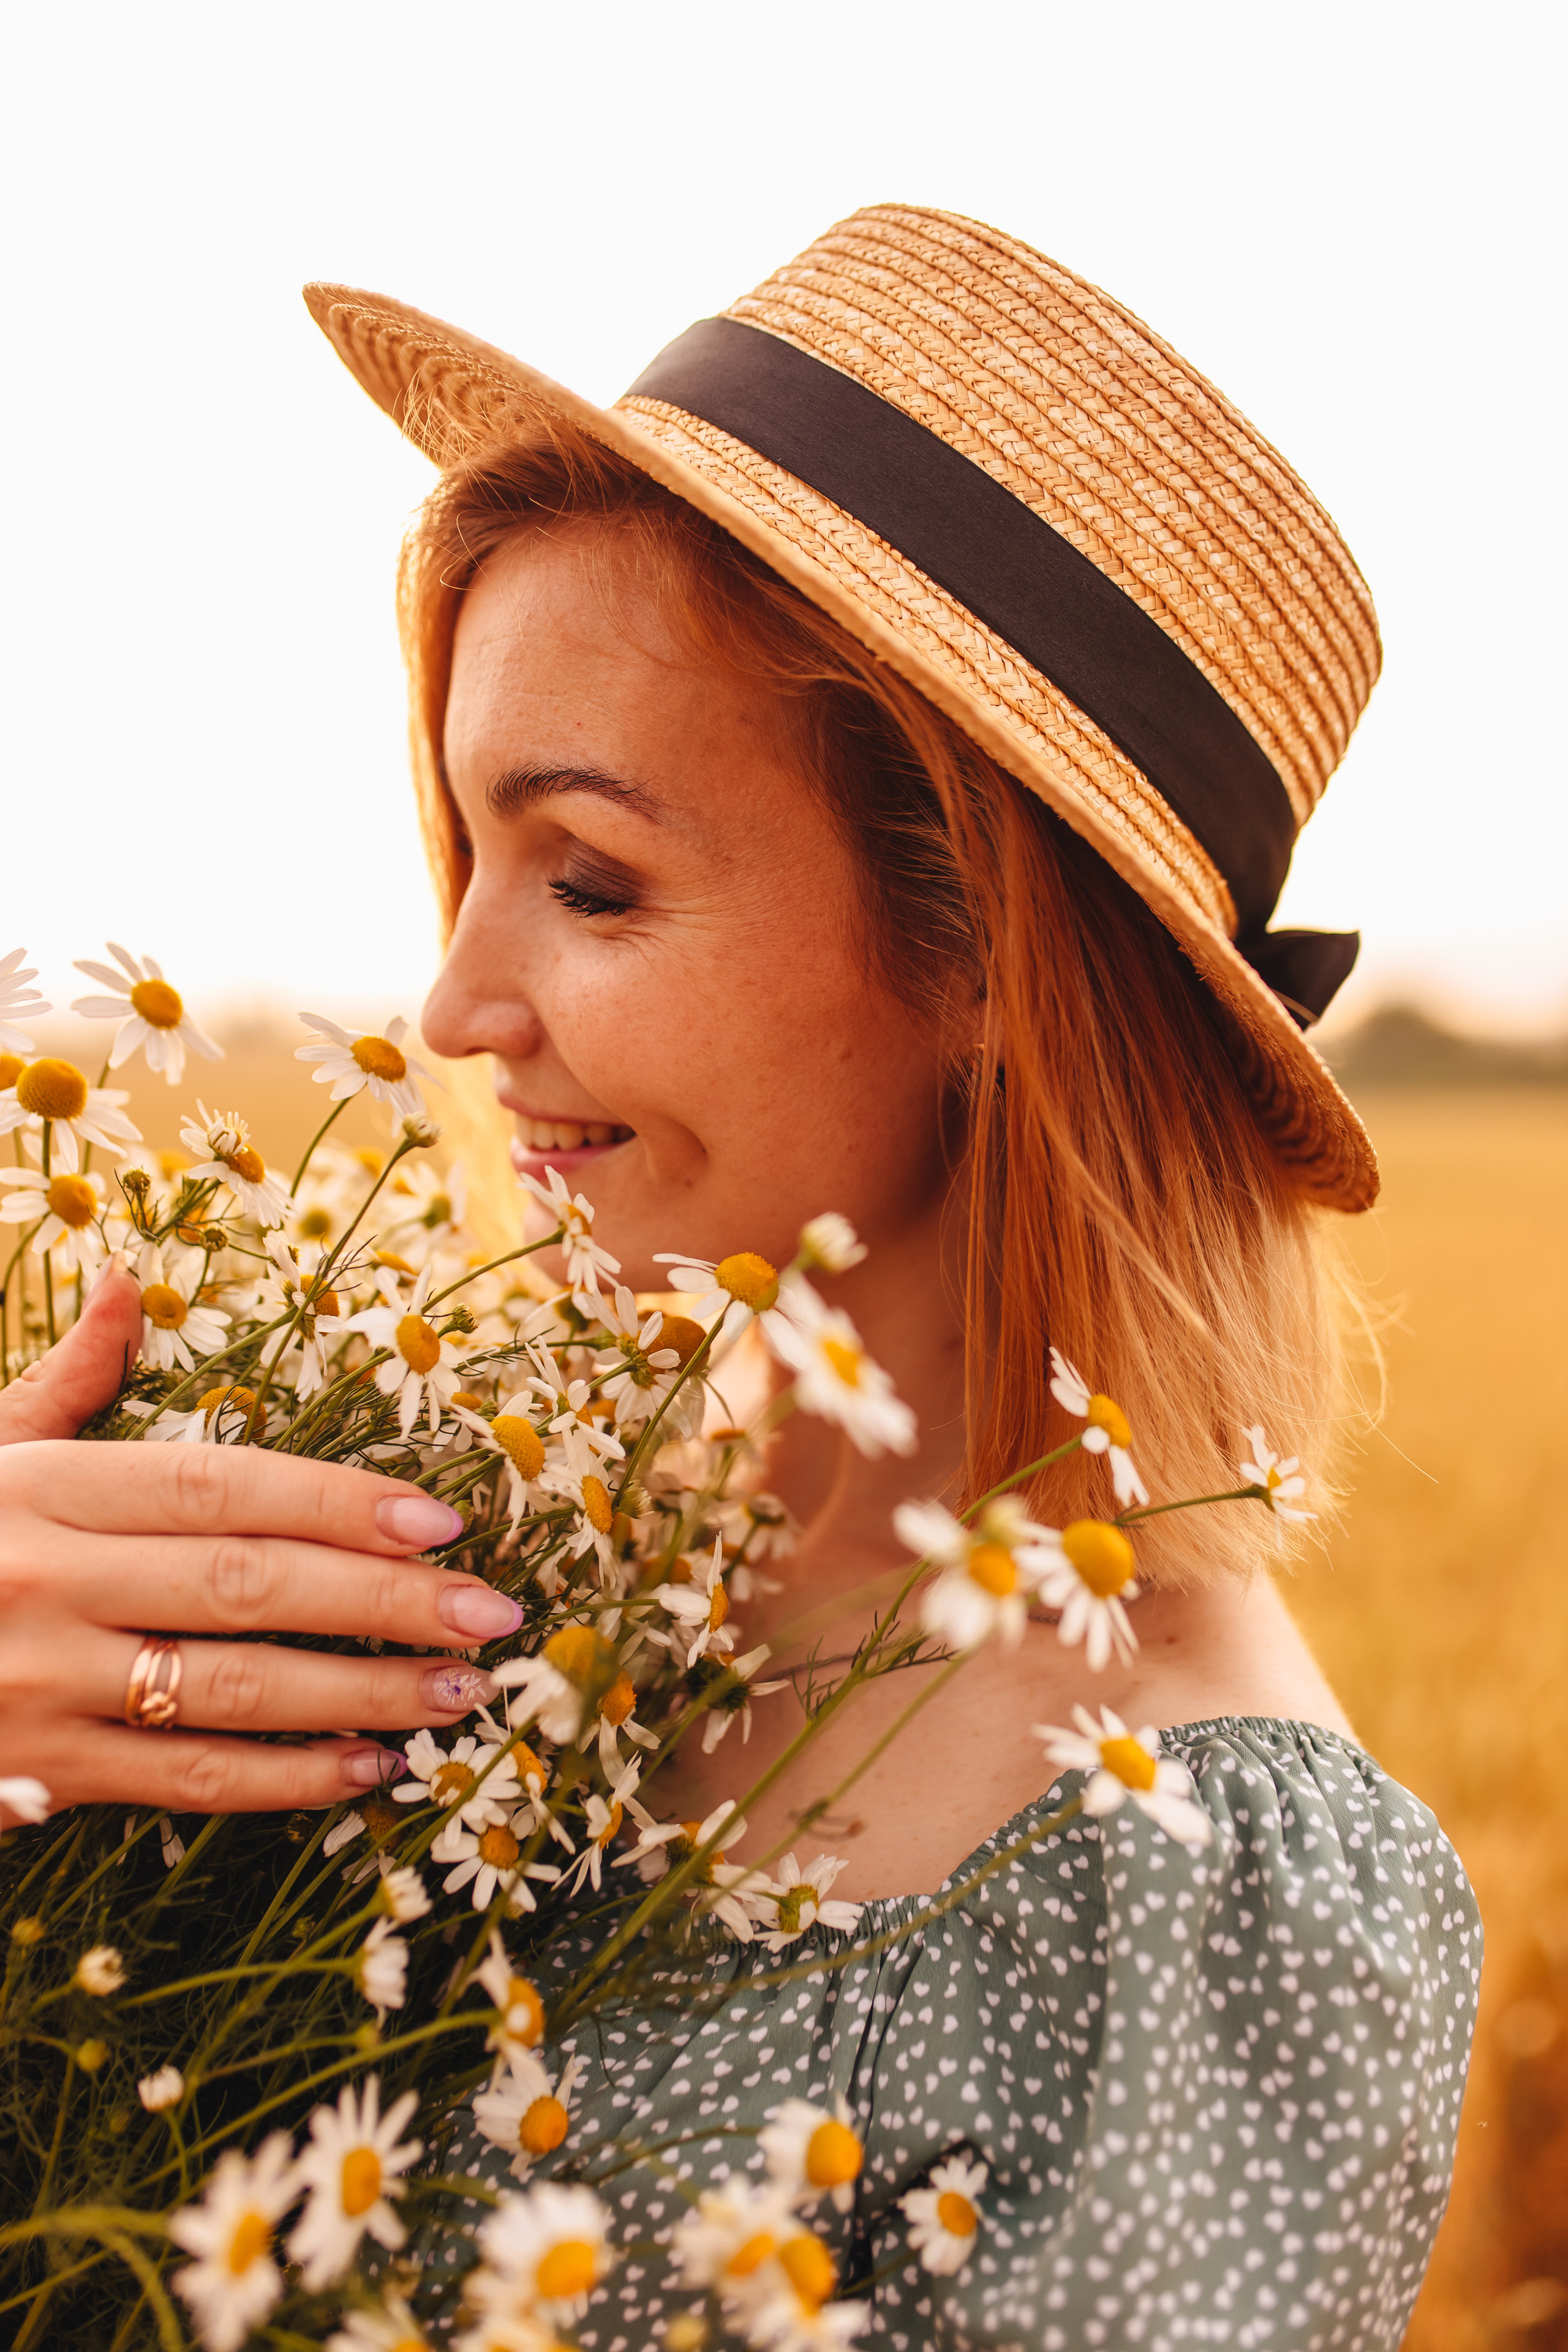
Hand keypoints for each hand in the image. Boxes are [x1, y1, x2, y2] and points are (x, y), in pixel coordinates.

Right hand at [0, 1257, 522, 1818]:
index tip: (442, 1517)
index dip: (338, 1499)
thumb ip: (66, 1381)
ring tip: (455, 1697)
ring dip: (357, 1699)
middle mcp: (44, 1580)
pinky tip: (366, 1777)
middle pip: (245, 1586)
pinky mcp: (29, 1775)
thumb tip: (134, 1276)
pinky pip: (177, 1783)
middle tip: (495, 1615)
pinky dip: (280, 1785)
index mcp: (39, 1486)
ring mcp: (36, 1686)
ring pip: (227, 1695)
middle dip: (383, 1602)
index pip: (221, 1484)